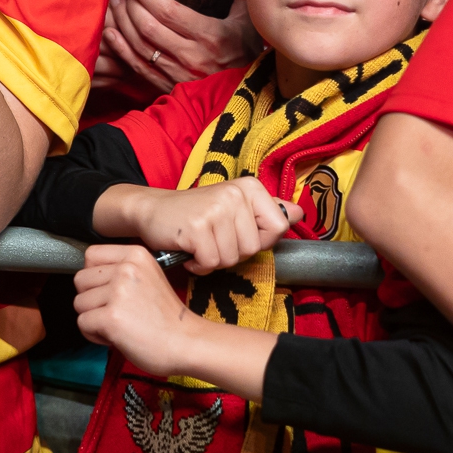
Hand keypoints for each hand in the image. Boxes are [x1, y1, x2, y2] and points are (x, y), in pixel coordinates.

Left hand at [73, 244, 202, 376]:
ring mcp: (118, 292)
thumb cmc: (167, 318)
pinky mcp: (111, 317)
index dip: (93, 277)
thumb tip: (90, 278)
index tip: (107, 291)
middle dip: (91, 300)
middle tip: (115, 313)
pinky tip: (116, 336)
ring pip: (79, 303)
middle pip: (80, 280)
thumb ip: (121, 272)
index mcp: (135, 255)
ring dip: (93, 319)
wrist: (187, 342)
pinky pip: (82, 323)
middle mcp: (125, 269)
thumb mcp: (148, 278)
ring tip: (119, 325)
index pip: (91, 255)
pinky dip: (94, 335)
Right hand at [101, 177, 291, 273]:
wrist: (152, 211)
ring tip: (199, 243)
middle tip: (212, 237)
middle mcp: (235, 193)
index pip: (279, 228)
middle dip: (232, 252)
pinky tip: (189, 251)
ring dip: (213, 260)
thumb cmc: (196, 214)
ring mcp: (216, 209)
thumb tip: (300, 213)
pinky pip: (211, 263)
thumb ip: (268, 210)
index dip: (258, 240)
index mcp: (250, 186)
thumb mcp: (234, 206)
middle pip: (254, 248)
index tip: (236, 232)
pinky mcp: (197, 227)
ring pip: (232, 258)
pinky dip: (198, 265)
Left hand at [103, 0, 255, 93]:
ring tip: (115, 6)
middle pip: (148, 27)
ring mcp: (179, 75)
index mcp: (211, 36)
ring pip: (140, 46)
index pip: (168, 11)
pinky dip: (122, 49)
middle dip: (129, 5)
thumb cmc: (249, 49)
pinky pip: (139, 67)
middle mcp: (192, 57)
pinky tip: (111, 33)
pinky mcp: (170, 88)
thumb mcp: (249, 14)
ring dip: (122, 24)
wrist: (250, 92)